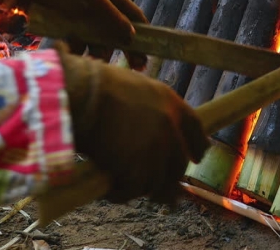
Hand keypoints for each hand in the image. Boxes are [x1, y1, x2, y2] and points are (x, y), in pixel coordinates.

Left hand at [17, 0, 147, 68]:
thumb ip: (112, 16)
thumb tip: (133, 35)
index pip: (134, 16)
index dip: (143, 33)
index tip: (150, 51)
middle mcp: (100, 9)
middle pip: (119, 33)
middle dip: (127, 50)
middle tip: (136, 68)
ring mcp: (84, 19)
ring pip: (98, 42)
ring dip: (99, 54)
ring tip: (96, 65)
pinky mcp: (68, 27)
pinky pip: (78, 43)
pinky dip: (78, 51)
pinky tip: (75, 58)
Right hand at [56, 43, 209, 203]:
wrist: (82, 93)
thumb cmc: (98, 86)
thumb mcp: (137, 89)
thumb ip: (150, 110)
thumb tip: (146, 131)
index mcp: (171, 103)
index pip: (196, 131)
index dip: (197, 148)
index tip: (196, 159)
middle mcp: (169, 127)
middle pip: (178, 164)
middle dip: (170, 179)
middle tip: (162, 191)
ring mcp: (155, 149)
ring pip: (156, 182)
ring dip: (143, 188)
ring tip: (126, 189)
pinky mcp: (136, 168)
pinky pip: (132, 189)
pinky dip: (121, 193)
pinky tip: (111, 191)